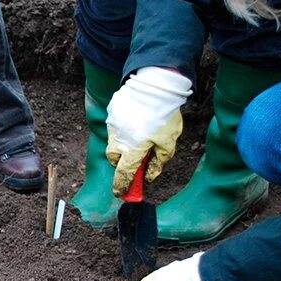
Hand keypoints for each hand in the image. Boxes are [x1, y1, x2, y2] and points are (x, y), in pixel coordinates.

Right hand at [106, 66, 192, 195]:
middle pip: (115, 160)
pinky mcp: (112, 115)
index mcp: (133, 150)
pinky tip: (137, 122)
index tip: (121, 193)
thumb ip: (158, 162)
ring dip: (123, 146)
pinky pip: (116, 128)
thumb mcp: (168, 142)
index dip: (122, 186)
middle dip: (122, 163)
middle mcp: (119, 141)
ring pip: (114, 144)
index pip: (123, 174)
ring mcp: (113, 127)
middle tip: (136, 159)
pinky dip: (124, 130)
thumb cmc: (164, 115)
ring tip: (139, 136)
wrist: (155, 86)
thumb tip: (148, 176)